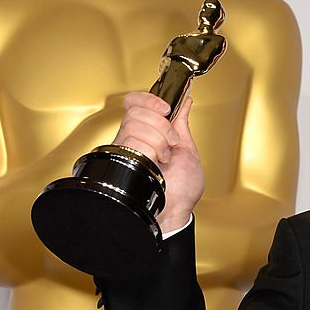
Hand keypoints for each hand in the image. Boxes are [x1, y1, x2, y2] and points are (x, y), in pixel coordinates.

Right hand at [112, 91, 204, 231]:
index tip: (166, 108)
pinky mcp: (122, 158)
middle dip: (162, 125)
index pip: (136, 102)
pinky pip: (130, 140)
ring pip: (134, 124)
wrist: (177, 209)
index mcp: (150, 132)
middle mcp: (135, 138)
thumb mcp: (188, 148)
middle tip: (171, 144)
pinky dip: (151, 150)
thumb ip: (181, 123)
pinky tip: (156, 163)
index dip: (149, 100)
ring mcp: (127, 148)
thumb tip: (185, 102)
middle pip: (137, 110)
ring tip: (164, 158)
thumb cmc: (183, 189)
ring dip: (159, 141)